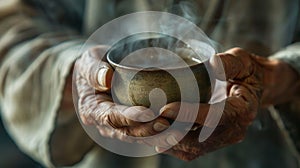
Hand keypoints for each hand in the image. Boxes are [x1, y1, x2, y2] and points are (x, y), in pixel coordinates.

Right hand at [74, 46, 170, 141]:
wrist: (94, 75)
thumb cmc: (92, 65)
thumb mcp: (88, 62)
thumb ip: (93, 70)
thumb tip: (106, 78)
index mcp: (92, 110)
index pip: (111, 117)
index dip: (130, 117)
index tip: (148, 113)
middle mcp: (105, 123)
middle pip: (128, 132)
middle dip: (149, 130)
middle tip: (168, 123)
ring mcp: (119, 126)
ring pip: (139, 136)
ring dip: (158, 136)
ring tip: (177, 131)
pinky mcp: (131, 125)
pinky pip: (146, 133)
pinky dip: (161, 134)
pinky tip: (178, 131)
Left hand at [157, 47, 288, 159]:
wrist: (256, 89)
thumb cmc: (247, 72)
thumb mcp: (243, 61)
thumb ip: (229, 63)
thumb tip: (211, 64)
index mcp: (242, 110)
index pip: (214, 117)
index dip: (188, 114)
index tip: (164, 109)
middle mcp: (233, 131)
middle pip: (198, 140)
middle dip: (169, 132)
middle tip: (145, 122)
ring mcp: (222, 139)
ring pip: (191, 149)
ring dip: (165, 140)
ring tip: (143, 130)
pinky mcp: (213, 141)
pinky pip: (189, 149)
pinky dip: (170, 143)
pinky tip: (153, 134)